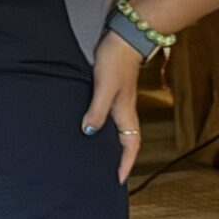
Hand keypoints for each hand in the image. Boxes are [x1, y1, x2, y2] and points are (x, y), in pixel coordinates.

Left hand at [83, 29, 144, 183]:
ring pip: (118, 131)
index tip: (118, 180)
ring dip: (112, 145)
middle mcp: (124, 111)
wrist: (124, 38)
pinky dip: (105, 129)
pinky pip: (110, 118)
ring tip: (99, 158)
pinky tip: (92, 129)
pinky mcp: (113, 92)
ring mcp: (119, 102)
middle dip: (120, 159)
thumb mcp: (104, 87)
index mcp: (125, 113)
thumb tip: (88, 132)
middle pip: (126, 142)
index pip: (130, 145)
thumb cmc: (115, 61)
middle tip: (109, 174)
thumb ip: (96, 110)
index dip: (125, 164)